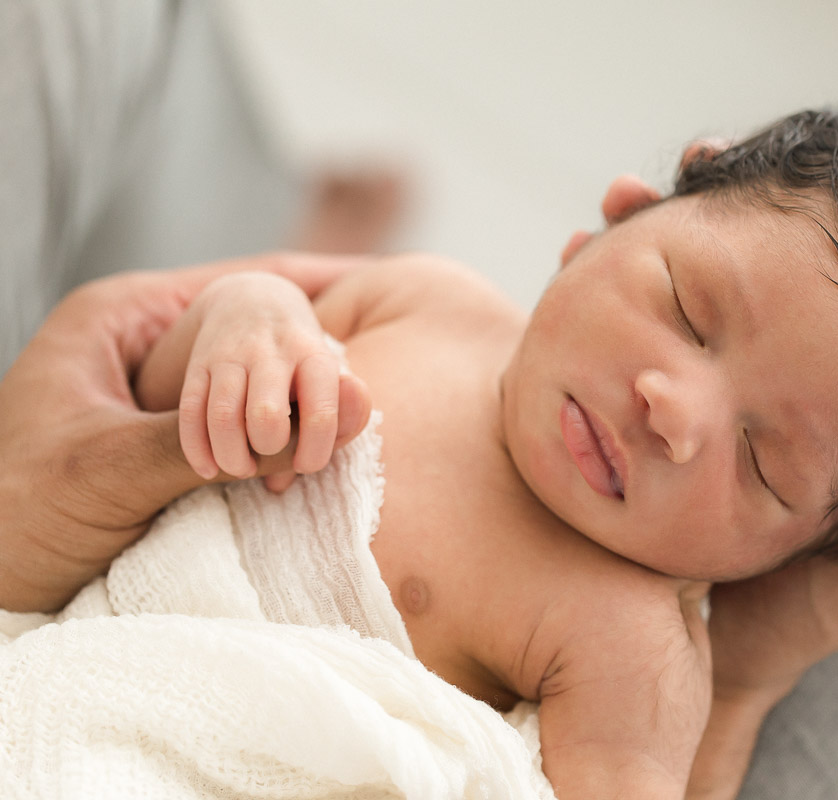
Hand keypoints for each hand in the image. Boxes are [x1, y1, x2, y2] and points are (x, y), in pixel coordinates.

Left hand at [0, 254, 372, 612]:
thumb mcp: (115, 469)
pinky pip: (242, 428)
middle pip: (256, 329)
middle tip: (380, 368)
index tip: (390, 283)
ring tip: (360, 416)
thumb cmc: (16, 515)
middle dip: (319, 353)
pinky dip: (279, 441)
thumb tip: (344, 412)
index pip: (241, 280)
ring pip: (256, 382)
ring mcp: (155, 396)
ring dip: (303, 403)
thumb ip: (223, 438)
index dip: (320, 279)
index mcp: (120, 317)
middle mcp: (142, 346)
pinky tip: (317, 455)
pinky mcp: (164, 443)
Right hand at [167, 272, 348, 490]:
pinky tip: (207, 468)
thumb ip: (331, 424)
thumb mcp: (330, 379)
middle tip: (269, 460)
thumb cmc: (301, 358)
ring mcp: (231, 355)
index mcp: (314, 356)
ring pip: (222, 415)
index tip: (307, 464)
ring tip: (239, 469)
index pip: (321, 412)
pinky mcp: (198, 363)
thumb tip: (285, 481)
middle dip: (268, 450)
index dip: (315, 450)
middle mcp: (273, 353)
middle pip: (266, 414)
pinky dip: (195, 447)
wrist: (254, 298)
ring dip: (229, 455)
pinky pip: (189, 411)